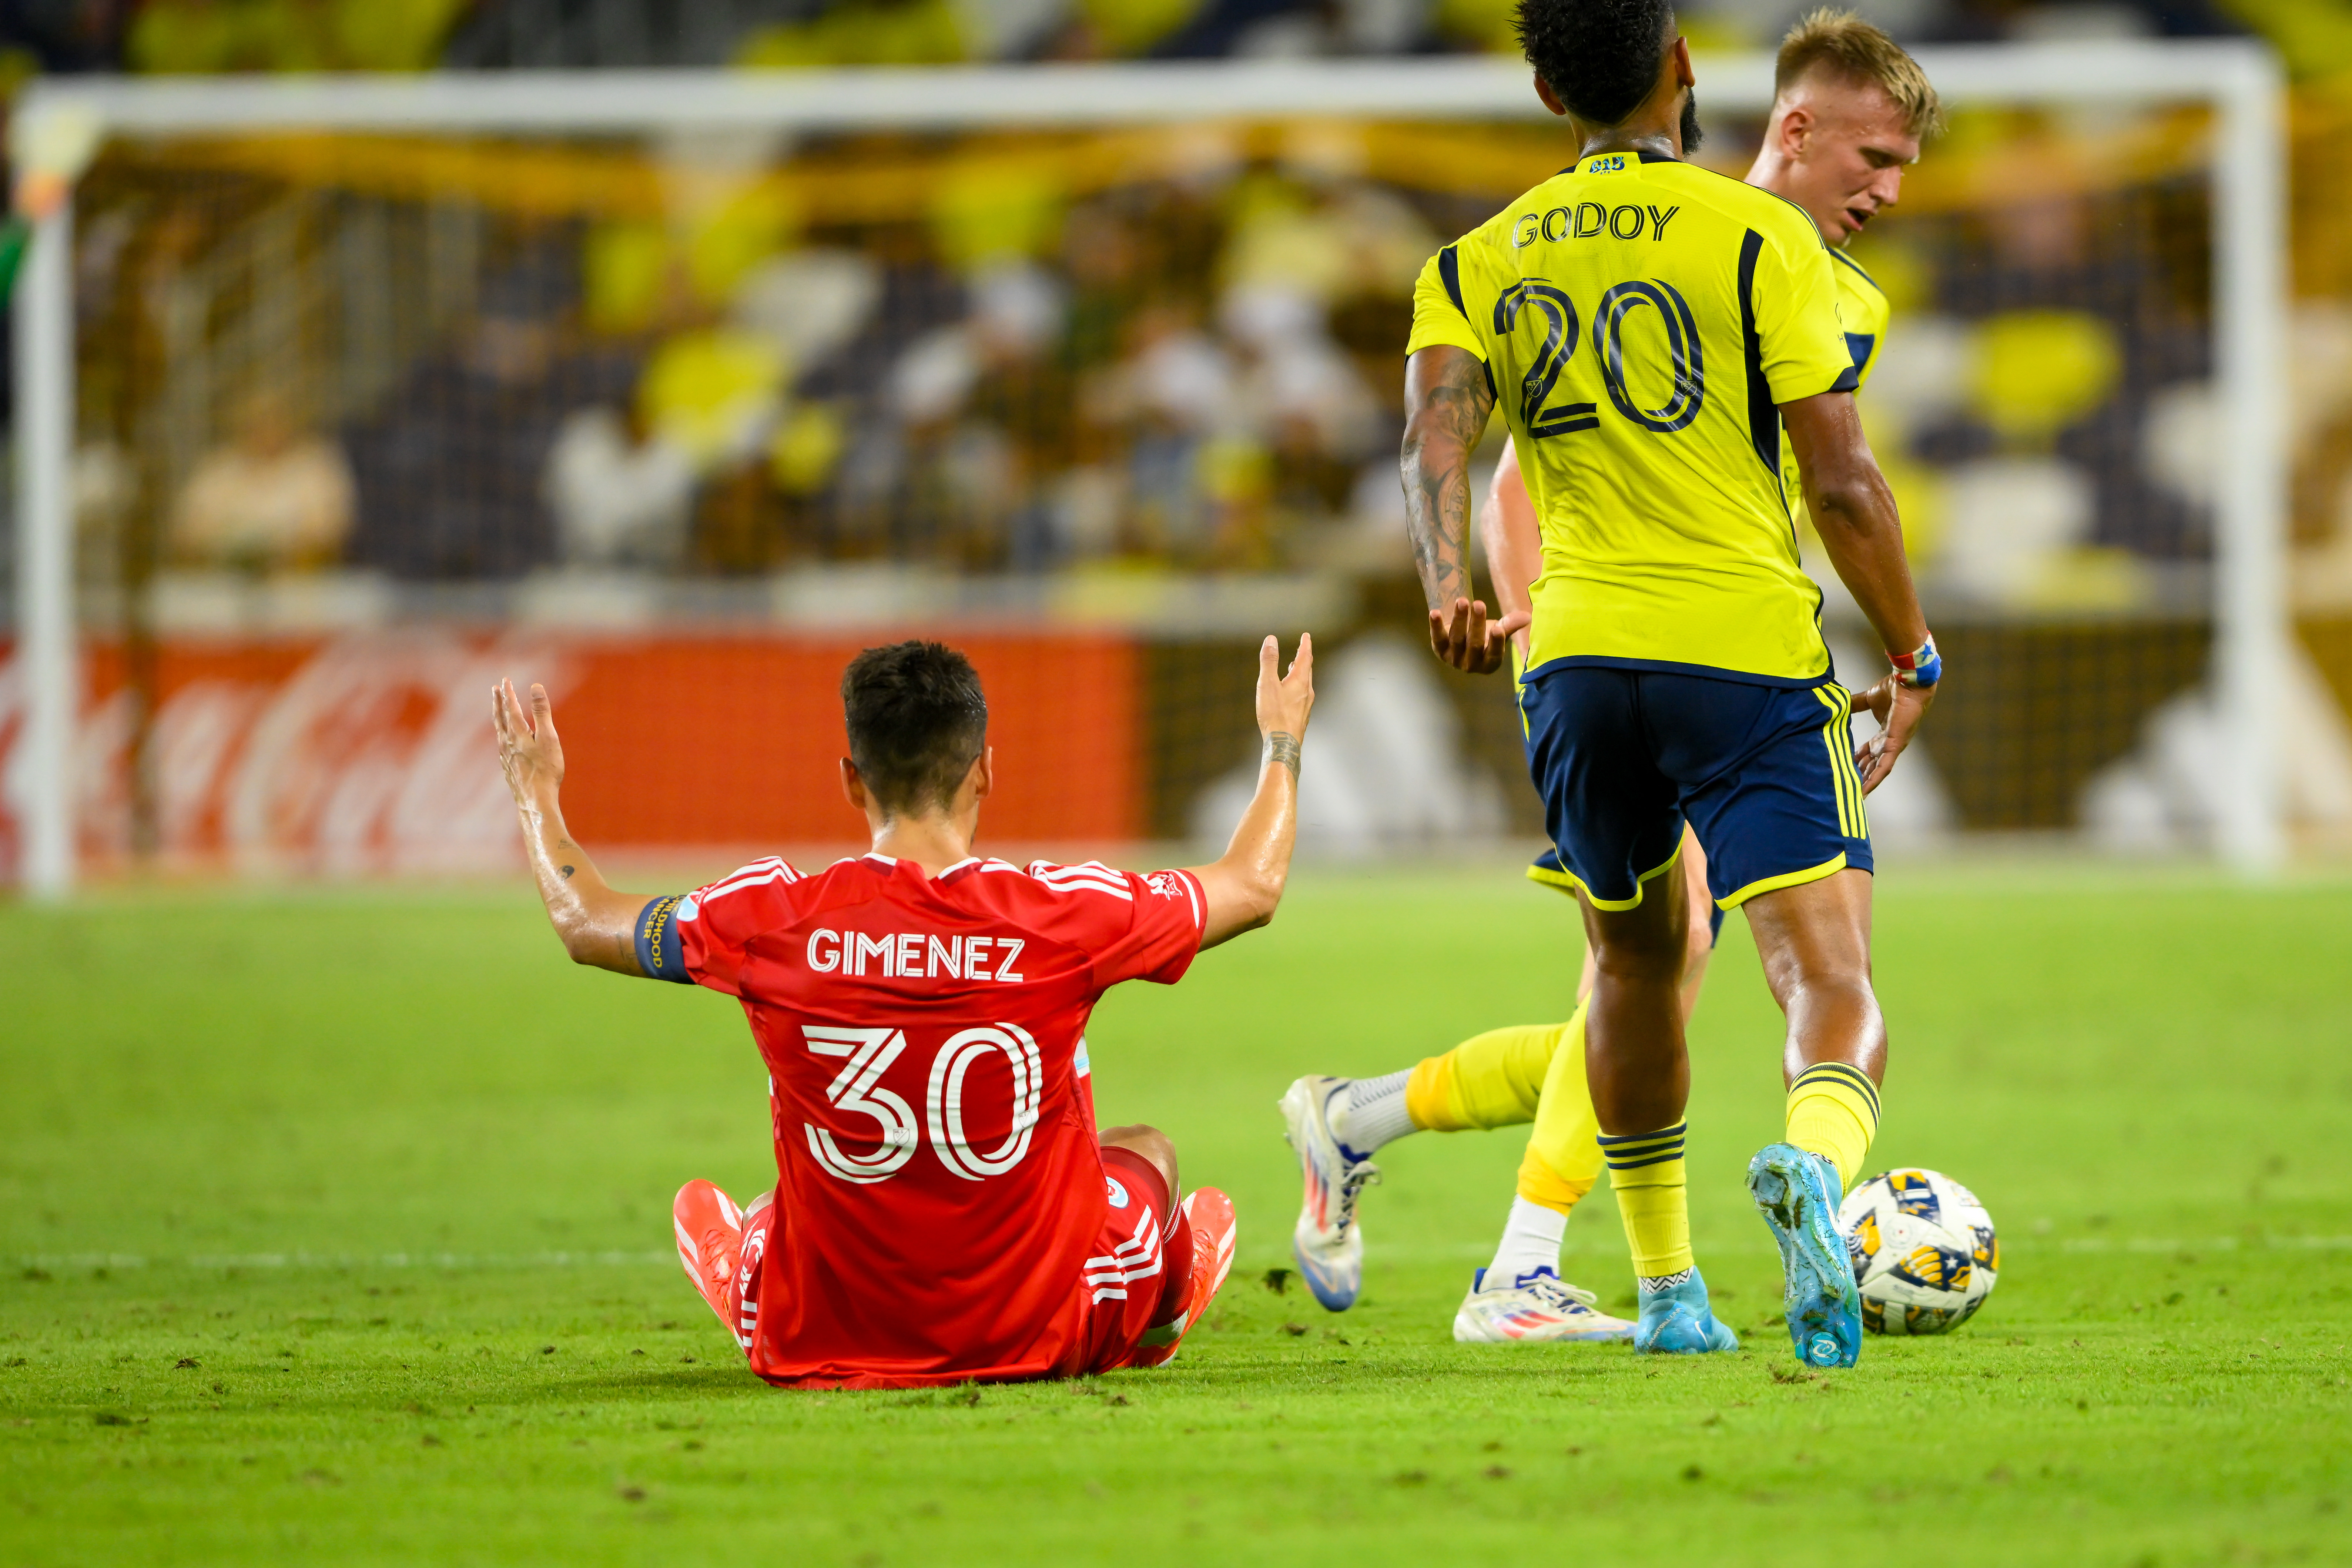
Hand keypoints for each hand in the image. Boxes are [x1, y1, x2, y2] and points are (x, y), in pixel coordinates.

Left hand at [492, 678, 565, 804]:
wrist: (535, 799)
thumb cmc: (546, 769)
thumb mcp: (548, 737)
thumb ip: (541, 711)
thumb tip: (535, 687)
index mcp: (517, 733)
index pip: (511, 707)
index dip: (509, 693)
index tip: (506, 680)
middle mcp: (507, 742)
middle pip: (500, 717)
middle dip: (499, 701)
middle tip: (495, 689)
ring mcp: (505, 755)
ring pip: (499, 731)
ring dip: (498, 717)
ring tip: (498, 710)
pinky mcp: (507, 766)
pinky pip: (501, 744)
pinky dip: (501, 733)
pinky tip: (504, 739)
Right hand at [1254, 634, 1313, 769]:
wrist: (1284, 743)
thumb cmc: (1274, 714)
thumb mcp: (1267, 684)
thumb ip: (1269, 661)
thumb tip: (1271, 639)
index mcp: (1300, 681)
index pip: (1305, 657)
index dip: (1305, 645)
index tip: (1306, 636)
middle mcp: (1306, 692)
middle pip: (1307, 670)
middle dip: (1304, 658)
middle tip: (1303, 649)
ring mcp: (1305, 705)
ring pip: (1305, 684)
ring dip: (1300, 673)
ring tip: (1293, 668)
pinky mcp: (1301, 716)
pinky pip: (1301, 696)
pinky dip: (1297, 687)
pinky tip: (1290, 694)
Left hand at [1427, 596, 1528, 675]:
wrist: (1461, 642)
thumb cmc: (1484, 637)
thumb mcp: (1498, 632)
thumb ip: (1510, 625)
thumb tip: (1527, 616)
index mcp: (1489, 663)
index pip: (1494, 655)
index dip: (1496, 643)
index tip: (1498, 628)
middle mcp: (1471, 664)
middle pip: (1474, 644)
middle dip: (1476, 624)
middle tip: (1479, 605)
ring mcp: (1453, 659)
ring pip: (1457, 639)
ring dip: (1459, 619)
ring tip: (1462, 601)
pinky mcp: (1439, 650)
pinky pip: (1437, 638)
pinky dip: (1435, 626)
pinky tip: (1435, 613)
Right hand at [1850, 673, 1934, 793]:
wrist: (1908, 682)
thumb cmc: (1894, 688)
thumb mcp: (1868, 699)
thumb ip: (1855, 703)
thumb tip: (1838, 703)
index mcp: (1885, 732)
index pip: (1869, 751)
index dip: (1858, 759)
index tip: (1845, 765)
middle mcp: (1890, 742)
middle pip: (1873, 763)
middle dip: (1861, 774)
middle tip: (1847, 785)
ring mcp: (1893, 745)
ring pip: (1878, 769)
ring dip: (1866, 782)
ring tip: (1854, 795)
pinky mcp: (1895, 746)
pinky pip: (1884, 767)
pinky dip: (1874, 780)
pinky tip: (1864, 791)